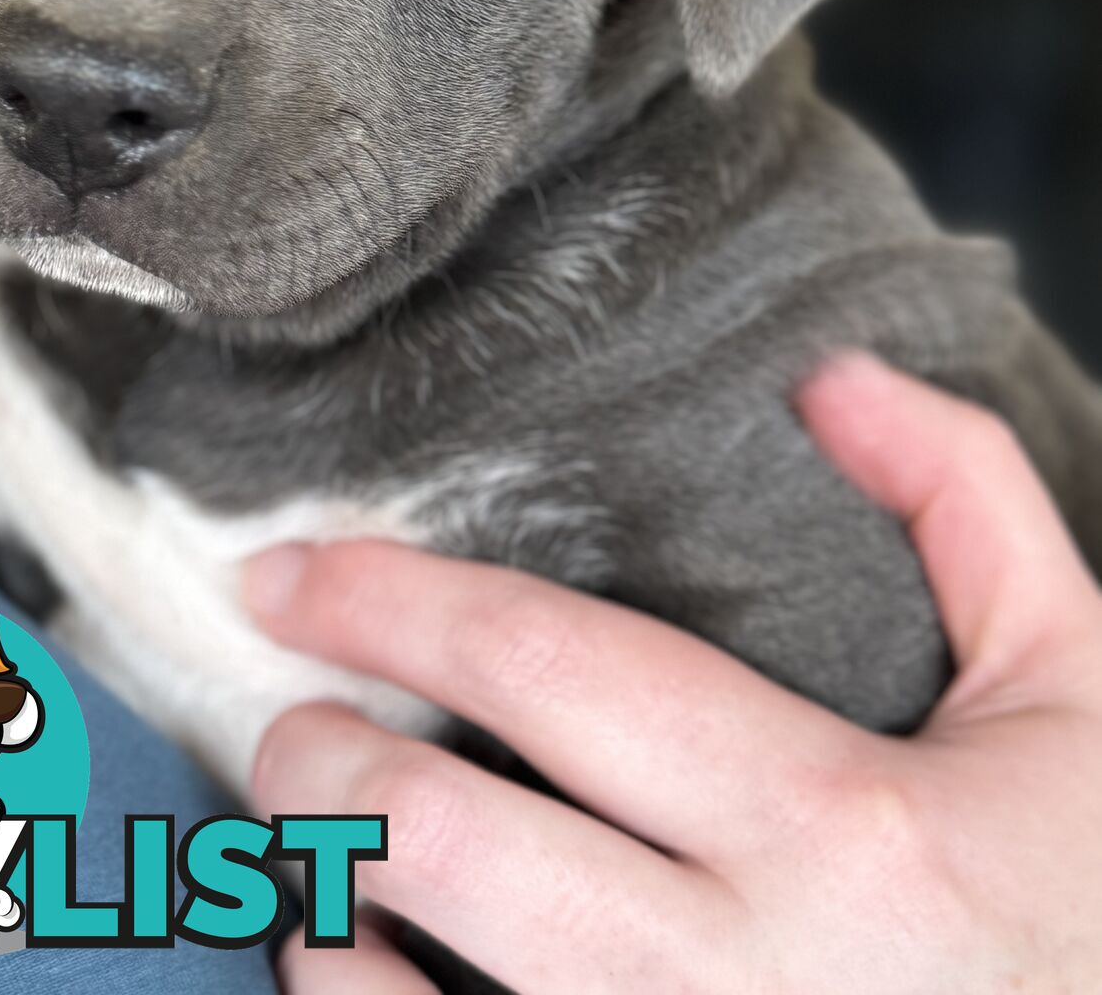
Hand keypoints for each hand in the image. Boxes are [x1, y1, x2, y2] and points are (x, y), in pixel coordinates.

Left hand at [246, 355, 1101, 993]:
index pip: (555, 671)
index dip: (392, 603)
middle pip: (446, 843)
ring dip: (319, 910)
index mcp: (847, 833)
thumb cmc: (1095, 916)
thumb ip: (965, 502)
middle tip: (296, 711)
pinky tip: (362, 971)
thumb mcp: (1077, 693)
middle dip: (322, 757)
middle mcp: (751, 988)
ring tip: (315, 849)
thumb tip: (826, 378)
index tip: (290, 572)